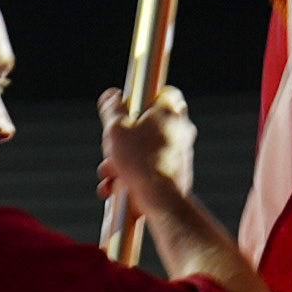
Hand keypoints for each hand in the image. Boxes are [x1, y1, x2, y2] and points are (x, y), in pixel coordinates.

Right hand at [97, 85, 195, 226]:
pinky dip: (137, 175)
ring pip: (149, 149)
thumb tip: (111, 94)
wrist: (160, 198)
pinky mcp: (179, 172)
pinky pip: (154, 168)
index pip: (165, 93)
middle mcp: (181, 129)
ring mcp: (182, 152)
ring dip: (126, 161)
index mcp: (170, 112)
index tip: (130, 108)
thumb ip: (112, 109)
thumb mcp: (116, 130)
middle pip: (151, 124)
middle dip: (125, 139)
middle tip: (111, 149)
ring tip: (110, 176)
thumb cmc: (139, 162)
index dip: (145, 99)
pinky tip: (118, 188)